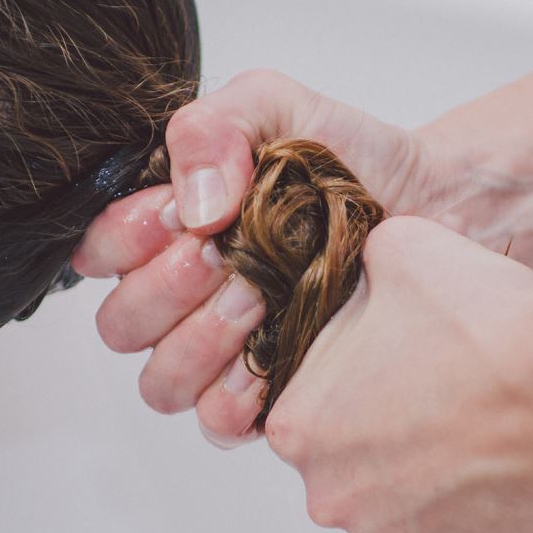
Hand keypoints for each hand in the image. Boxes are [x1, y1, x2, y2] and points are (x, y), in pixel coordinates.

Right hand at [73, 70, 450, 442]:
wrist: (433, 202)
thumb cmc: (348, 158)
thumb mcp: (274, 108)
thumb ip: (211, 129)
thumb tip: (192, 206)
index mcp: (166, 230)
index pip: (98, 254)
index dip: (128, 241)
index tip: (186, 216)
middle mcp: (183, 298)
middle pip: (121, 325)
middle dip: (166, 292)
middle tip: (226, 259)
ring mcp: (222, 352)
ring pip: (160, 383)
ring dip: (199, 343)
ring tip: (257, 302)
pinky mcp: (268, 394)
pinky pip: (215, 424)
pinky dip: (233, 400)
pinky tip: (270, 362)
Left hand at [264, 218, 532, 532]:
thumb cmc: (487, 328)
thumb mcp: (402, 251)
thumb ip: (363, 269)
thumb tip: (368, 272)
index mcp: (300, 428)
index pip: (315, 404)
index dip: (364, 377)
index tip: (410, 363)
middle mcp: (332, 501)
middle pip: (355, 467)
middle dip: (395, 438)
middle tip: (453, 400)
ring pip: (405, 512)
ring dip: (437, 483)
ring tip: (489, 438)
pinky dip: (484, 521)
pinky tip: (512, 478)